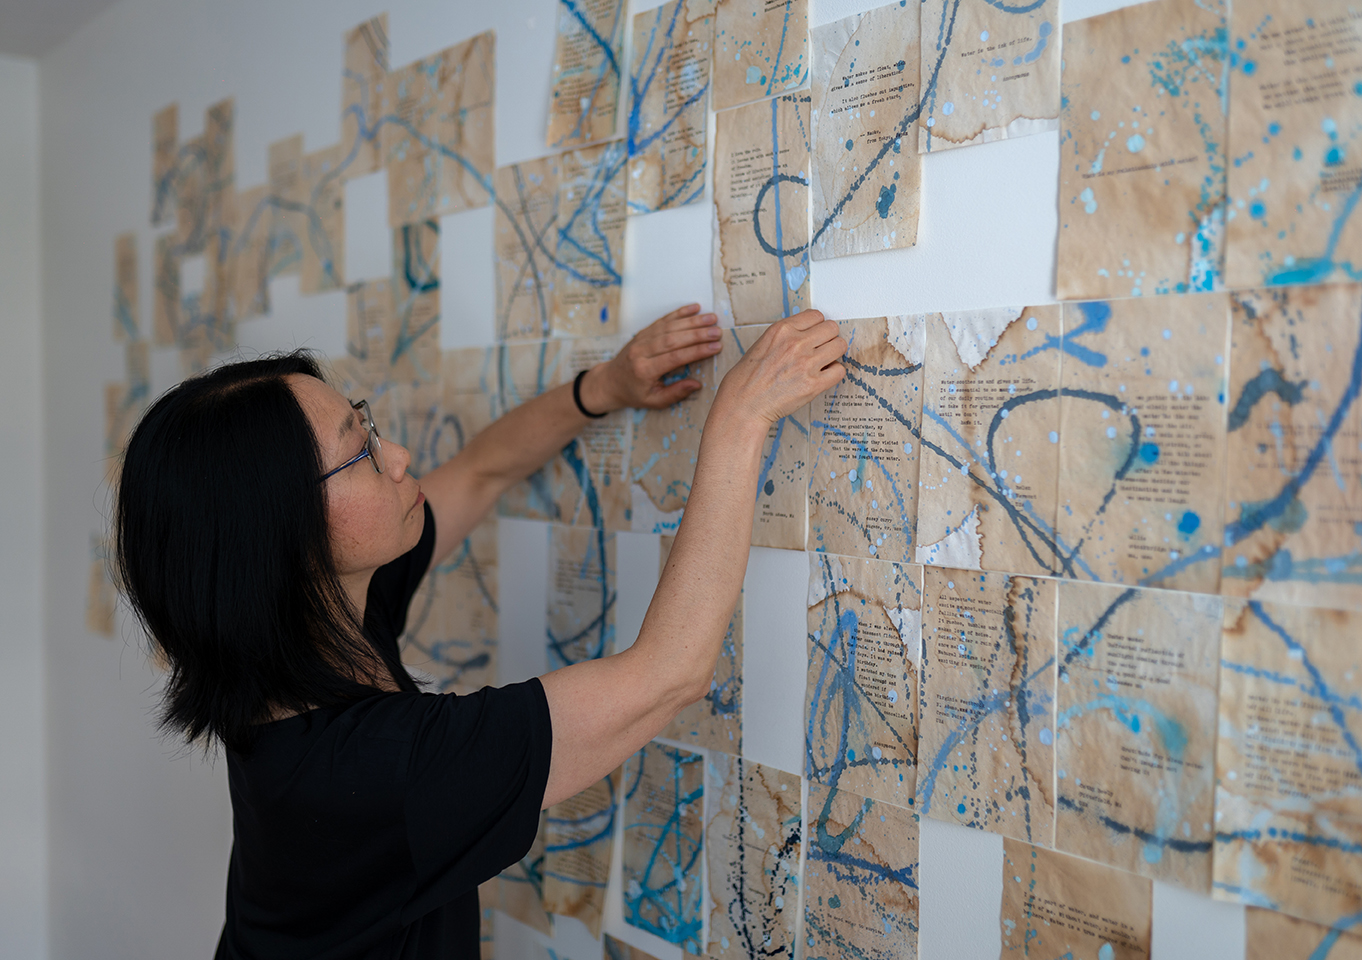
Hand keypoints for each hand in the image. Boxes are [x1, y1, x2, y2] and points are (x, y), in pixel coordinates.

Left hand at [578, 304, 722, 413]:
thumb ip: (675, 394)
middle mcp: (641, 352)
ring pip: (669, 327)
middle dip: (698, 334)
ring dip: (692, 321)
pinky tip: (694, 308)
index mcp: (644, 370)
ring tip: (712, 318)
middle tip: (717, 332)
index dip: (696, 351)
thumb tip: (696, 384)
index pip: (674, 358)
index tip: (715, 347)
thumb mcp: (653, 401)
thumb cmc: (633, 393)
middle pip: (673, 339)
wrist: (610, 381)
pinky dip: (679, 313)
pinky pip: (662, 320)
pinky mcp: (643, 332)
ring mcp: (641, 339)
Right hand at [712, 310, 845, 431]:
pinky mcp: (813, 384)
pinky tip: (822, 377)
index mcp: (782, 330)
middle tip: (821, 349)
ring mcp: (806, 363)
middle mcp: (796, 343)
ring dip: (834, 354)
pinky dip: (834, 373)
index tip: (815, 335)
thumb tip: (808, 333)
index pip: (817, 315)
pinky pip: (839, 370)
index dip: (817, 326)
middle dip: (828, 338)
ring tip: (823, 362)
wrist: (743, 403)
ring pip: (839, 346)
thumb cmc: (749, 377)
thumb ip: (787, 335)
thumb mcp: (764, 343)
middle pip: (832, 328)